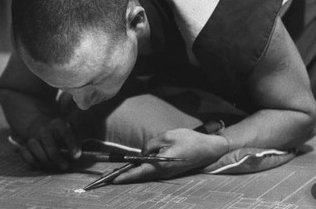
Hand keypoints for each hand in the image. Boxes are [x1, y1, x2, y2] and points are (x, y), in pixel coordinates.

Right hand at [18, 117, 81, 170]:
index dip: (72, 145)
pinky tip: (40, 164)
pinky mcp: (25, 145)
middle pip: (49, 144)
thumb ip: (76, 140)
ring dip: (45, 160)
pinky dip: (33, 161)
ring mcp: (33, 136)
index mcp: (58, 123)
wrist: (39, 124)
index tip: (77, 156)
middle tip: (65, 167)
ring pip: (36, 149)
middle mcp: (44, 129)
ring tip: (53, 166)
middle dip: (57, 157)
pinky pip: (26, 155)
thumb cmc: (60, 131)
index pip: (66, 133)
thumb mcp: (70, 130)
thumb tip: (78, 155)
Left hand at [112, 128, 228, 182]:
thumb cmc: (189, 140)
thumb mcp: (168, 136)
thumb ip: (151, 144)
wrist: (209, 149)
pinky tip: (136, 167)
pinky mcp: (170, 170)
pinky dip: (142, 171)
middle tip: (106, 179)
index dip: (124, 176)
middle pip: (140, 176)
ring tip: (116, 174)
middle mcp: (163, 172)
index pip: (138, 172)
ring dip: (132, 174)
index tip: (111, 179)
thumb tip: (142, 152)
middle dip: (123, 177)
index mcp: (161, 164)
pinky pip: (153, 171)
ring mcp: (167, 173)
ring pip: (146, 174)